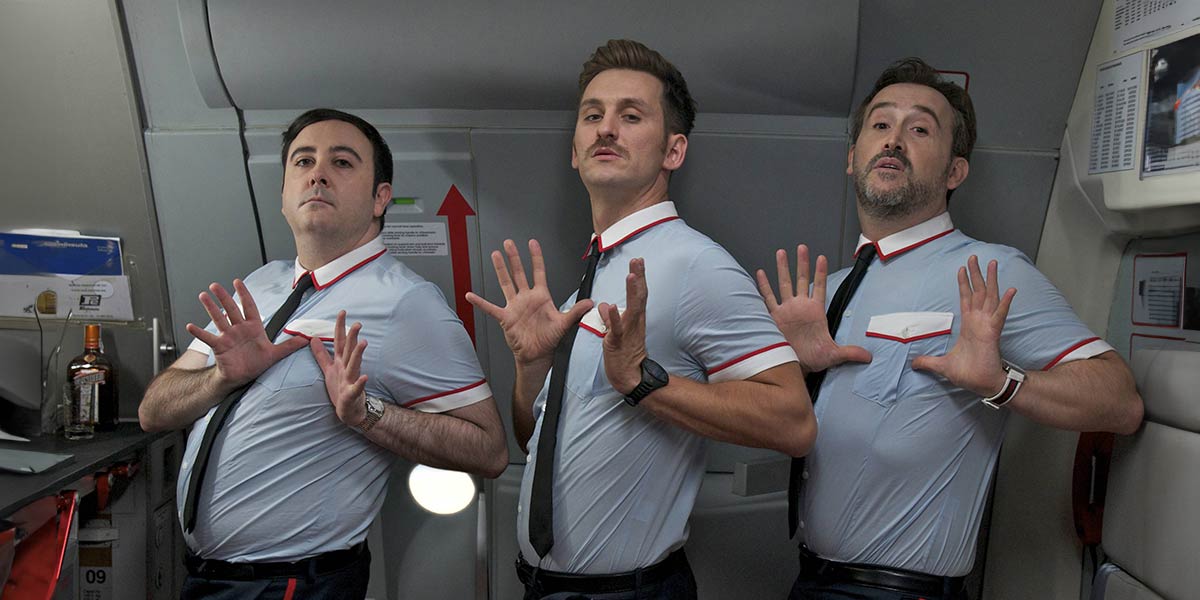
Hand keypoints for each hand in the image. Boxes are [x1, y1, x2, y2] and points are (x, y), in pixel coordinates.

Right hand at [185, 279, 308, 387]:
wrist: (242, 377)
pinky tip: (190, 325)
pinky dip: (200, 332)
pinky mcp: (220, 347)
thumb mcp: (275, 354)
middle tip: (215, 285)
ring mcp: (228, 336)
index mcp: (253, 327)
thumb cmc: (256, 364)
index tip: (237, 281)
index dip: (244, 294)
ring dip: (211, 308)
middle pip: (231, 309)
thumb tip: (306, 339)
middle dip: (224, 297)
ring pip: (219, 318)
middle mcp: (239, 329)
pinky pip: (208, 338)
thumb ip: (289, 345)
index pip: (249, 306)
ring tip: (203, 296)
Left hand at [309, 310, 369, 426]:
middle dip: (353, 337)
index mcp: (341, 362)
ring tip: (363, 343)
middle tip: (357, 323)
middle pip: (350, 350)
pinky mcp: (352, 394)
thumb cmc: (341, 389)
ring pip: (355, 365)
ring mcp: (351, 380)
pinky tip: (365, 377)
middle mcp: (347, 368)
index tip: (342, 312)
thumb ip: (321, 354)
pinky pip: (356, 388)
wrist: (350, 411)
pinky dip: (360, 383)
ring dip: (359, 354)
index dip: (340, 327)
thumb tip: (313, 339)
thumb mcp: (328, 369)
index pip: (340, 341)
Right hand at [466, 239, 593, 371]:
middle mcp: (526, 298)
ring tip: (495, 255)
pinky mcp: (506, 318)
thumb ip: (576, 311)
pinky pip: (490, 308)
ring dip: (500, 269)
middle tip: (508, 243)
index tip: (532, 243)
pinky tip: (471, 295)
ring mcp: (515, 307)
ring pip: (506, 283)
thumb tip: (590, 302)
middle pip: (519, 273)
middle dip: (514, 257)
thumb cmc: (549, 340)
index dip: (535, 257)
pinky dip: (480, 302)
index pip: (538, 272)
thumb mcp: (564, 324)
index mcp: (541, 297)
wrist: (538, 355)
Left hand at [599, 258, 648, 394]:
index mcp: (634, 319)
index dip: (638, 277)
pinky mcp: (617, 342)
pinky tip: (612, 306)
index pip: (637, 294)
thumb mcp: (615, 332)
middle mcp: (634, 322)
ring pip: (632, 308)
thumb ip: (609, 318)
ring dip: (631, 292)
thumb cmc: (625, 355)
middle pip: (639, 296)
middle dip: (639, 277)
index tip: (638, 262)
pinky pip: (616, 328)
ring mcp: (627, 331)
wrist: (630, 376)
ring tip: (631, 276)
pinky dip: (614, 317)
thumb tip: (604, 305)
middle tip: (638, 261)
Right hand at [755, 245, 870, 373]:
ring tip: (782, 252)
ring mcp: (786, 310)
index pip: (819, 287)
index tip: (822, 257)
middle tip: (802, 247)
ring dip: (783, 269)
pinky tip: (760, 273)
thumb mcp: (833, 355)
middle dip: (802, 264)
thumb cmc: (812, 359)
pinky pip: (768, 298)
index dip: (820, 273)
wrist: (793, 367)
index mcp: (815, 312)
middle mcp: (799, 307)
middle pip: (801, 280)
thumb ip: (850, 353)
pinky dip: (764, 286)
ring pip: (784, 284)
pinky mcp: (773, 317)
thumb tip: (868, 357)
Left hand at [912, 256, 1016, 395]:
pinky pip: (1000, 314)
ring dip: (991, 280)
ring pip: (990, 297)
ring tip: (992, 264)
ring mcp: (987, 325)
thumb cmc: (969, 374)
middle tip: (975, 257)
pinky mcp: (993, 333)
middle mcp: (979, 321)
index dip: (964, 283)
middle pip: (978, 292)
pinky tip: (1011, 290)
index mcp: (969, 325)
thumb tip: (913, 364)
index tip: (961, 269)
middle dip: (976, 274)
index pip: (966, 299)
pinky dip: (1006, 302)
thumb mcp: (942, 365)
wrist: (982, 385)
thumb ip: (928, 362)